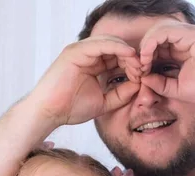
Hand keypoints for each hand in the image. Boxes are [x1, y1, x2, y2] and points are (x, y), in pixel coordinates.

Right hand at [28, 35, 142, 125]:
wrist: (50, 113)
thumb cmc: (71, 109)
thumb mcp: (104, 102)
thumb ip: (121, 94)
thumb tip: (139, 86)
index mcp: (93, 64)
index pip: (118, 58)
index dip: (133, 65)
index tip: (144, 77)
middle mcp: (88, 55)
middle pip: (117, 48)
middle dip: (133, 58)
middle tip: (144, 70)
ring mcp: (81, 51)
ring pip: (111, 43)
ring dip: (128, 53)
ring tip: (138, 65)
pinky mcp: (75, 51)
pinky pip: (101, 44)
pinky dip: (117, 47)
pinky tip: (129, 55)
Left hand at [139, 20, 194, 104]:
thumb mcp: (178, 89)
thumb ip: (160, 84)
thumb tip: (143, 79)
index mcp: (182, 50)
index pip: (156, 49)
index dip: (144, 60)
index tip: (139, 76)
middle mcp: (184, 39)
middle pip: (153, 38)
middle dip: (142, 53)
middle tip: (137, 70)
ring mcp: (188, 34)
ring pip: (156, 32)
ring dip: (144, 47)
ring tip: (141, 64)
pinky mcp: (190, 34)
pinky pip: (162, 32)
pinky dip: (150, 43)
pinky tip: (147, 58)